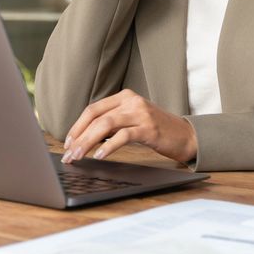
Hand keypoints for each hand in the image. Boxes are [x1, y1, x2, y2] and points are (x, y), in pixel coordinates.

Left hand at [61, 89, 197, 165]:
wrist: (185, 135)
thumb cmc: (156, 130)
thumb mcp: (132, 120)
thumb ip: (113, 123)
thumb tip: (85, 138)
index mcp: (124, 96)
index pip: (93, 109)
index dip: (77, 126)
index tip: (68, 143)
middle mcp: (131, 101)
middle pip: (96, 116)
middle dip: (78, 136)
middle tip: (68, 154)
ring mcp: (140, 113)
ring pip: (105, 125)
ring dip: (87, 142)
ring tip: (78, 157)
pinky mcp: (148, 128)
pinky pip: (123, 136)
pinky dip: (108, 146)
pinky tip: (99, 156)